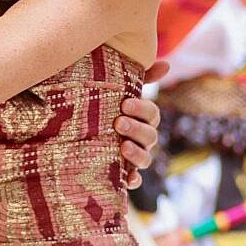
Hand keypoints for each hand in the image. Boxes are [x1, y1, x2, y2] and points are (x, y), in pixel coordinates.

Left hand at [116, 62, 166, 191]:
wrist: (79, 134)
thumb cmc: (105, 107)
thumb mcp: (119, 90)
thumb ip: (140, 77)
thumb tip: (167, 64)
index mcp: (144, 119)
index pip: (152, 114)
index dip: (142, 109)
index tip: (125, 103)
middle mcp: (143, 139)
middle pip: (150, 136)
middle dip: (136, 129)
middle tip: (118, 122)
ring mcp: (135, 158)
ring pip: (145, 159)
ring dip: (136, 153)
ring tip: (122, 146)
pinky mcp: (123, 174)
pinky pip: (134, 181)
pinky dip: (133, 181)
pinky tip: (128, 179)